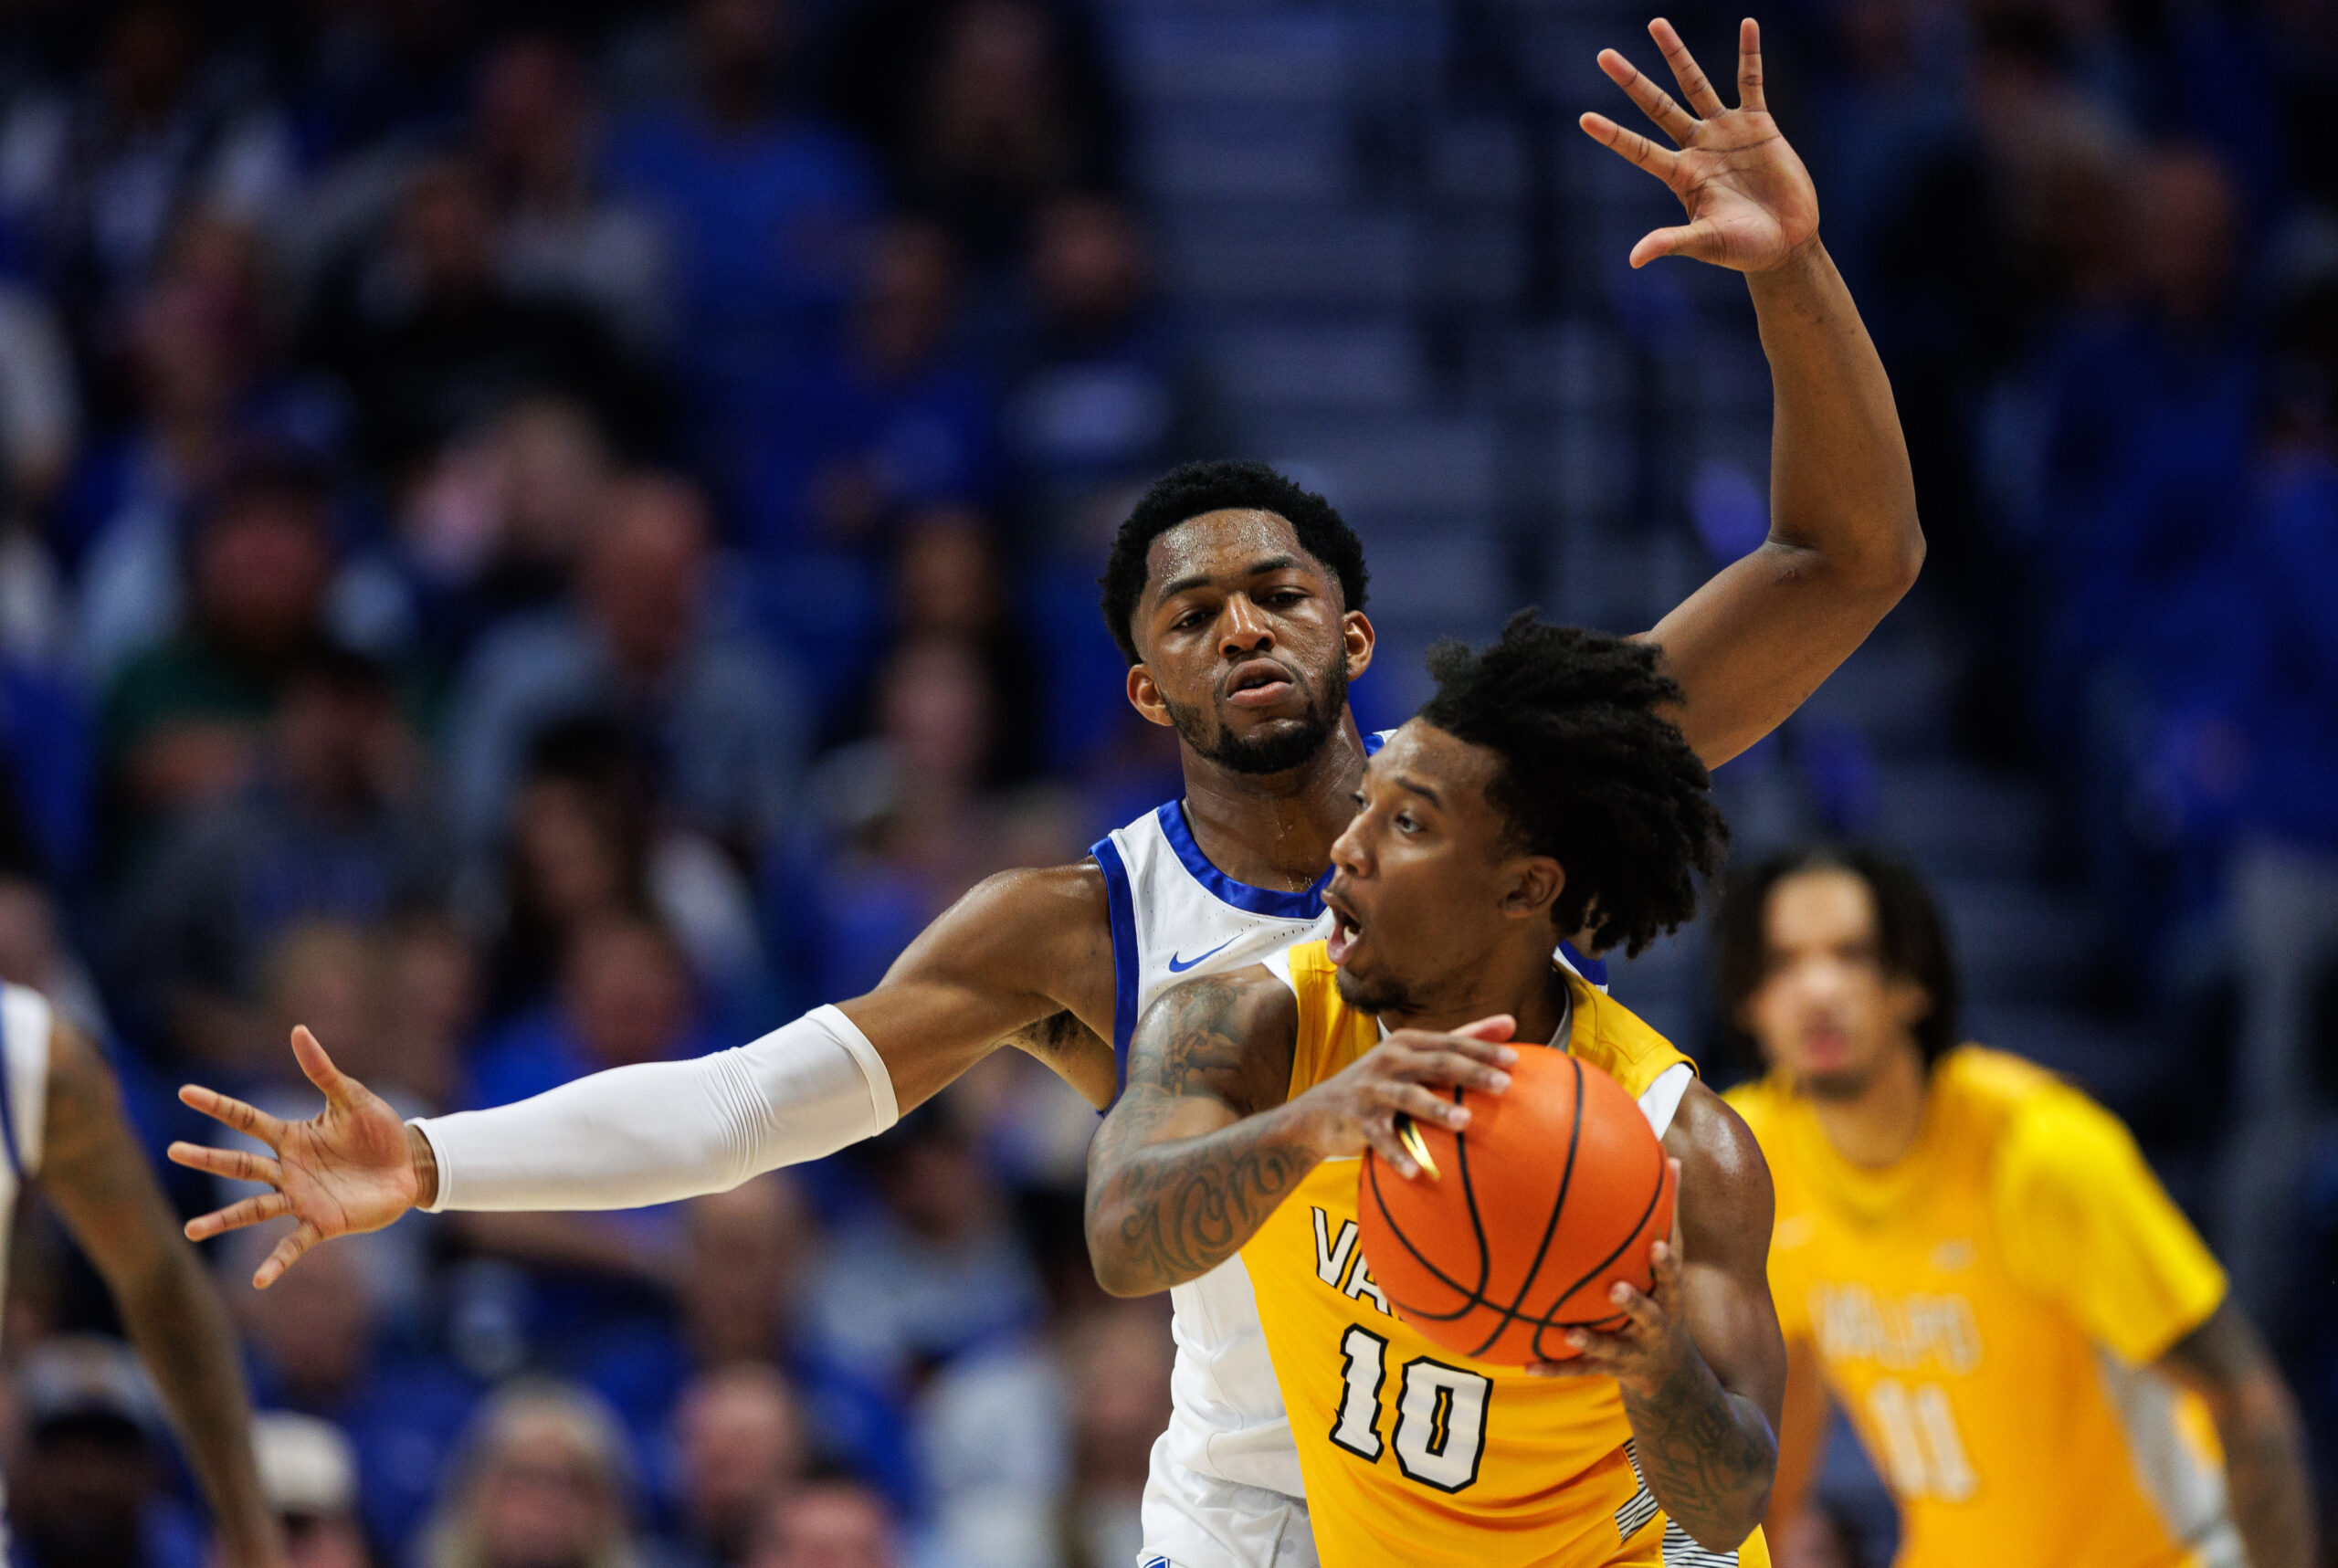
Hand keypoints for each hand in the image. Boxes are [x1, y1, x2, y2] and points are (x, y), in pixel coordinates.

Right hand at [169, 1027, 425, 1287]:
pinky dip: (275, 1262)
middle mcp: (288, 1169)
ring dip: (223, 1221)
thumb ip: (323, 1070)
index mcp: (292, 1136)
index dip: (217, 1105)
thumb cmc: (379, 1132)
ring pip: (253, 1209)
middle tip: (172, 1152)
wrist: (410, 1166)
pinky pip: (293, 1245)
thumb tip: (297, 1030)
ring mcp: (301, 1198)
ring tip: (191, 1230)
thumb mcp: (353, 1097)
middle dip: (206, 1159)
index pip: (246, 1118)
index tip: (184, 1091)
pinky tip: (258, 1280)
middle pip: (238, 1165)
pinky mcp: (322, 1223)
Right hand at [1285, 1016, 1516, 1176]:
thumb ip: (1461, 1039)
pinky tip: (1416, 1172)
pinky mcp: (1358, 1120)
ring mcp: (1372, 1090)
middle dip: (1471, 1072)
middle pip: (1437, 1063)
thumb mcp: (1414, 1057)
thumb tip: (1511, 1022)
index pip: (1451, 1042)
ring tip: (1465, 1121)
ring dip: (1437, 1108)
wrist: (1318, 1112)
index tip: (1515, 1060)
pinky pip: (1381, 1139)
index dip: (1482, 1049)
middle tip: (1505, 1085)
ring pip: (1409, 1097)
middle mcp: (1389, 1060)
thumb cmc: (1381, 1083)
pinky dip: (1397, 1155)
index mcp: (1407, 1044)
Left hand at [1526, 1159, 1690, 1396]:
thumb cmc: (1662, 1296)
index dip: (1665, 1264)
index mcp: (1668, 1298)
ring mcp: (1631, 1351)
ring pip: (1611, 1348)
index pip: (1671, 1278)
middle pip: (1647, 1316)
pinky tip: (1525, 1365)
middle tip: (1615, 1290)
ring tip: (1567, 1334)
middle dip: (1633, 1304)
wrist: (1669, 1370)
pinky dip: (1553, 1368)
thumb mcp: (1671, 1262)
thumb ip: (1669, 1216)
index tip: (1655, 1248)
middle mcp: (1654, 1327)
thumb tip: (1672, 1157)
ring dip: (1590, 1341)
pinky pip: (1576, 1370)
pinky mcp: (1607, 1369)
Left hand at [1581, 17, 1819, 271]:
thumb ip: (1672, 242)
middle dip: (1632, 81)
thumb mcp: (1706, 243)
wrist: (1786, 243)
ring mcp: (1726, 132)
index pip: (1638, 150)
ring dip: (1677, 55)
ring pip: (1695, 85)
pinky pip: (1752, 82)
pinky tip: (1748, 25)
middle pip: (1657, 106)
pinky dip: (1750, 54)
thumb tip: (1634, 259)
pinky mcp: (1759, 125)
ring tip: (1656, 24)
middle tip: (1603, 55)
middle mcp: (1697, 147)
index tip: (1583, 118)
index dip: (1612, 135)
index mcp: (1681, 175)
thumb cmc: (1743, 249)